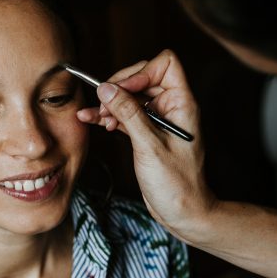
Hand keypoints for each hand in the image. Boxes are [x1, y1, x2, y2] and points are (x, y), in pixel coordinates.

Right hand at [76, 50, 216, 239]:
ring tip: (95, 116)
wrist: (183, 212)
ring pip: (131, 96)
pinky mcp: (147, 133)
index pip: (165, 65)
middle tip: (103, 103)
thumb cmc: (177, 184)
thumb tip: (107, 89)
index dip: (141, 72)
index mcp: (182, 104)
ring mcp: (159, 120)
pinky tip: (93, 121)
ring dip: (111, 103)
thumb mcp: (150, 146)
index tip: (122, 90)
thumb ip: (128, 114)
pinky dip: (111, 116)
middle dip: (120, 87)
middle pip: (144, 77)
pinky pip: (126, 115)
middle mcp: (172, 107)